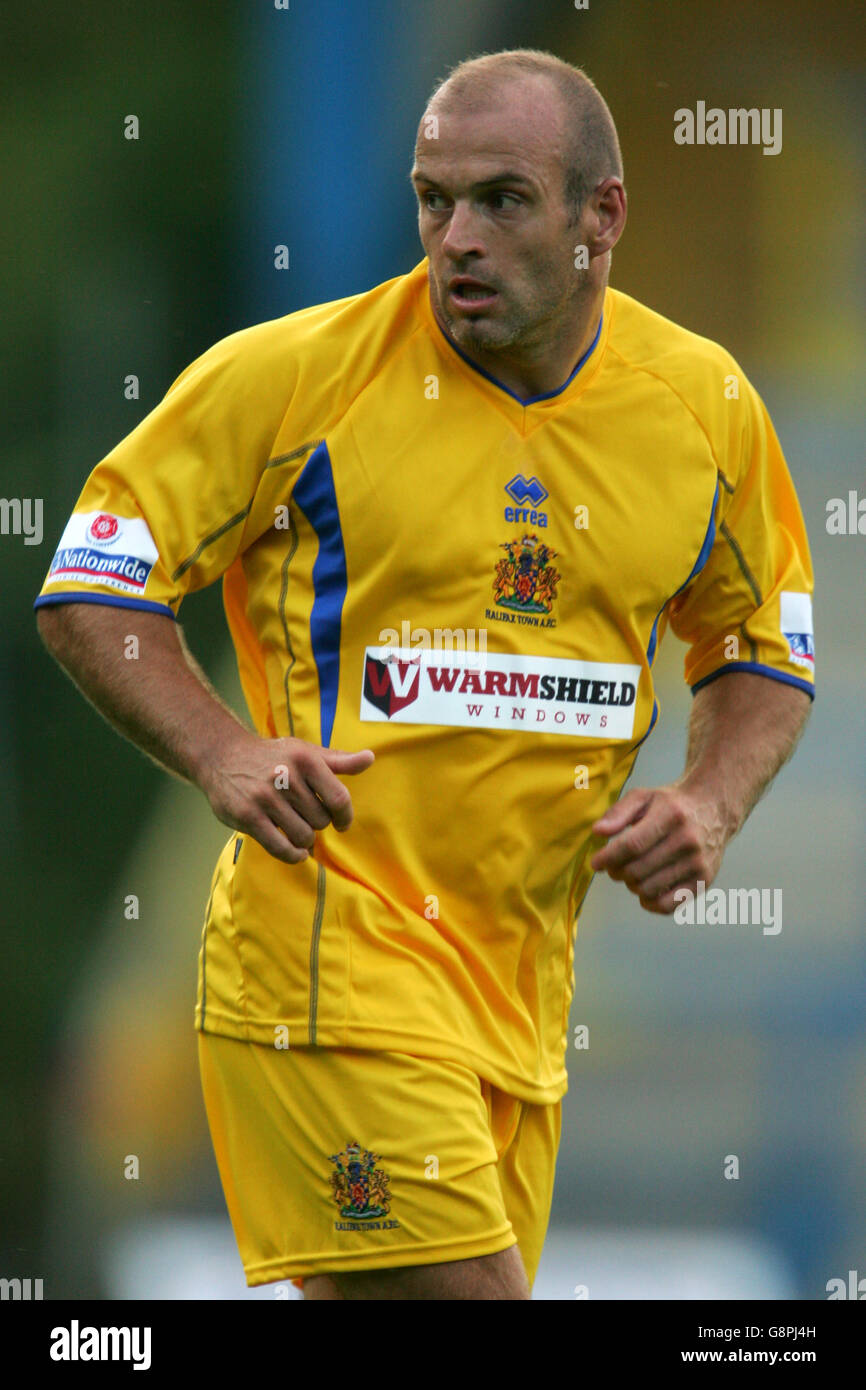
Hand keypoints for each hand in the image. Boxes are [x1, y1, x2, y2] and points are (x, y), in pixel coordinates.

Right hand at [199, 728, 374, 863]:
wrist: (223, 756)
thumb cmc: (272, 757)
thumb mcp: (305, 752)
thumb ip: (338, 760)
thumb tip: (370, 758)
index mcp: (305, 760)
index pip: (339, 798)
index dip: (345, 816)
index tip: (341, 823)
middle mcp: (286, 777)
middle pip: (321, 821)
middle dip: (317, 824)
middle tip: (305, 818)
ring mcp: (265, 797)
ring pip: (303, 836)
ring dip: (304, 840)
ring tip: (296, 830)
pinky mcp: (247, 816)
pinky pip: (280, 848)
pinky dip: (293, 856)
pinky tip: (296, 852)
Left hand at [589, 782, 729, 913]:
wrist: (713, 808)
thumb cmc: (671, 804)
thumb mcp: (644, 797)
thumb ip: (618, 813)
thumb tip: (597, 832)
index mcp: (671, 815)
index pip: (632, 845)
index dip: (608, 858)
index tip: (595, 863)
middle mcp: (688, 840)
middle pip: (638, 870)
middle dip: (617, 872)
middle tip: (614, 867)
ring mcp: (698, 863)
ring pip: (649, 889)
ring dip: (631, 886)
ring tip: (631, 874)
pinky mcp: (704, 881)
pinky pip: (668, 906)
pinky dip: (649, 903)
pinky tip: (645, 891)